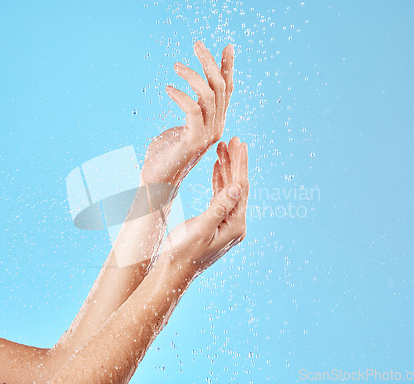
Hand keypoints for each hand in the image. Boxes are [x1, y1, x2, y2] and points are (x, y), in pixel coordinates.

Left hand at [141, 41, 234, 186]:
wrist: (157, 181)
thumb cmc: (165, 153)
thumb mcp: (181, 125)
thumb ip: (191, 111)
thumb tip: (188, 95)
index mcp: (215, 123)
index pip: (226, 90)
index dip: (227, 68)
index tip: (227, 47)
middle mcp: (216, 128)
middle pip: (221, 88)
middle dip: (210, 62)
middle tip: (197, 44)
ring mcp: (207, 135)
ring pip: (210, 96)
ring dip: (193, 76)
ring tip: (176, 66)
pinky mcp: (193, 141)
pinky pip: (193, 110)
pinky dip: (181, 95)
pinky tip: (168, 89)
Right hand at [160, 137, 248, 274]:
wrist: (173, 273)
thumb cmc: (182, 254)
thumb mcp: (201, 230)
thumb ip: (218, 208)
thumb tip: (236, 186)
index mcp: (235, 226)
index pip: (240, 188)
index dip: (240, 165)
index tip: (240, 144)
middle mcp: (235, 224)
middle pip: (238, 186)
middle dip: (236, 163)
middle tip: (235, 139)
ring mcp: (227, 224)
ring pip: (229, 190)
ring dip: (227, 169)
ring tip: (224, 147)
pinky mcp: (218, 224)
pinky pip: (221, 198)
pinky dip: (219, 181)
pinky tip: (217, 167)